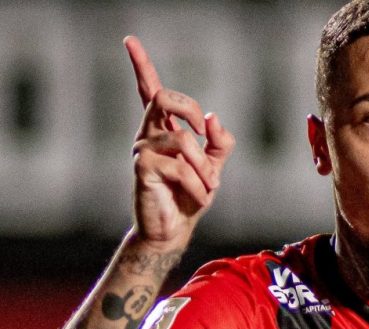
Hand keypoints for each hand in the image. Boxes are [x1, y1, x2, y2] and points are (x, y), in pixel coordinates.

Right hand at [124, 36, 233, 248]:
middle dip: (190, 110)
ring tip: (207, 188)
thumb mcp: (214, 165)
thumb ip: (220, 141)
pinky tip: (199, 196)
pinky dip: (197, 183)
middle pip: (164, 96)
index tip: (130, 41)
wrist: (176, 228)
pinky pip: (179, 166)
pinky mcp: (141, 168)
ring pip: (183, 141)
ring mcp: (142, 149)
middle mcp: (149, 133)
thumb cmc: (190, 194)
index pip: (150, 90)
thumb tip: (213, 118)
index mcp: (164, 128)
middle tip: (205, 135)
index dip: (141, 65)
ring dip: (204, 168)